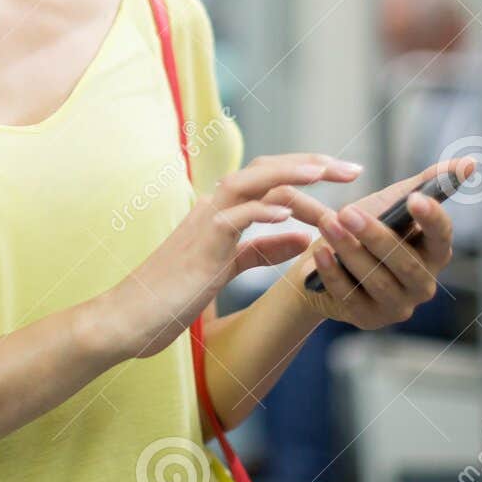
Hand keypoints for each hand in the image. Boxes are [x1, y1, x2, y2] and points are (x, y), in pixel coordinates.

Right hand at [101, 153, 363, 357]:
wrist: (129, 317)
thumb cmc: (172, 295)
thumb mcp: (226, 268)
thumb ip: (262, 250)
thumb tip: (303, 239)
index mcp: (222, 211)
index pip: (270, 177)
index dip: (308, 170)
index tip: (346, 174)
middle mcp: (213, 207)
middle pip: (266, 169)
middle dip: (310, 164)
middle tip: (352, 168)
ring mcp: (204, 222)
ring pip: (249, 182)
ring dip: (290, 176)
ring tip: (324, 174)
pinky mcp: (199, 245)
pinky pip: (233, 218)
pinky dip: (261, 212)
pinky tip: (288, 215)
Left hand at [288, 158, 472, 330]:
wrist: (324, 261)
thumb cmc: (364, 229)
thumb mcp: (392, 203)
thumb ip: (428, 183)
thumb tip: (470, 162)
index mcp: (434, 253)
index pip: (441, 237)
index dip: (431, 219)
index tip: (415, 199)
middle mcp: (422, 284)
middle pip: (405, 263)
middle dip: (376, 236)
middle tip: (348, 211)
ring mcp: (397, 305)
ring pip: (376, 279)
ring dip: (349, 250)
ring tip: (327, 223)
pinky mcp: (367, 318)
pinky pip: (350, 296)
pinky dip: (333, 272)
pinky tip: (319, 251)